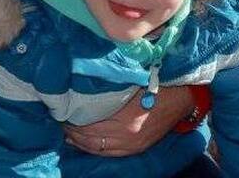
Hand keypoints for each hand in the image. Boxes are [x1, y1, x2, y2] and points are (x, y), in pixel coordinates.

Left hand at [63, 85, 192, 156]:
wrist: (179, 98)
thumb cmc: (152, 85)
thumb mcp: (127, 84)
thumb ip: (106, 90)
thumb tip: (80, 86)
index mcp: (125, 121)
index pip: (90, 126)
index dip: (72, 121)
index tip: (60, 112)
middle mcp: (127, 137)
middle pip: (91, 140)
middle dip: (72, 133)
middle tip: (58, 122)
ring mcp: (133, 145)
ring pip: (99, 149)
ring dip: (81, 143)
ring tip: (66, 133)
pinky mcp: (137, 148)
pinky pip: (110, 153)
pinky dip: (94, 149)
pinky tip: (83, 143)